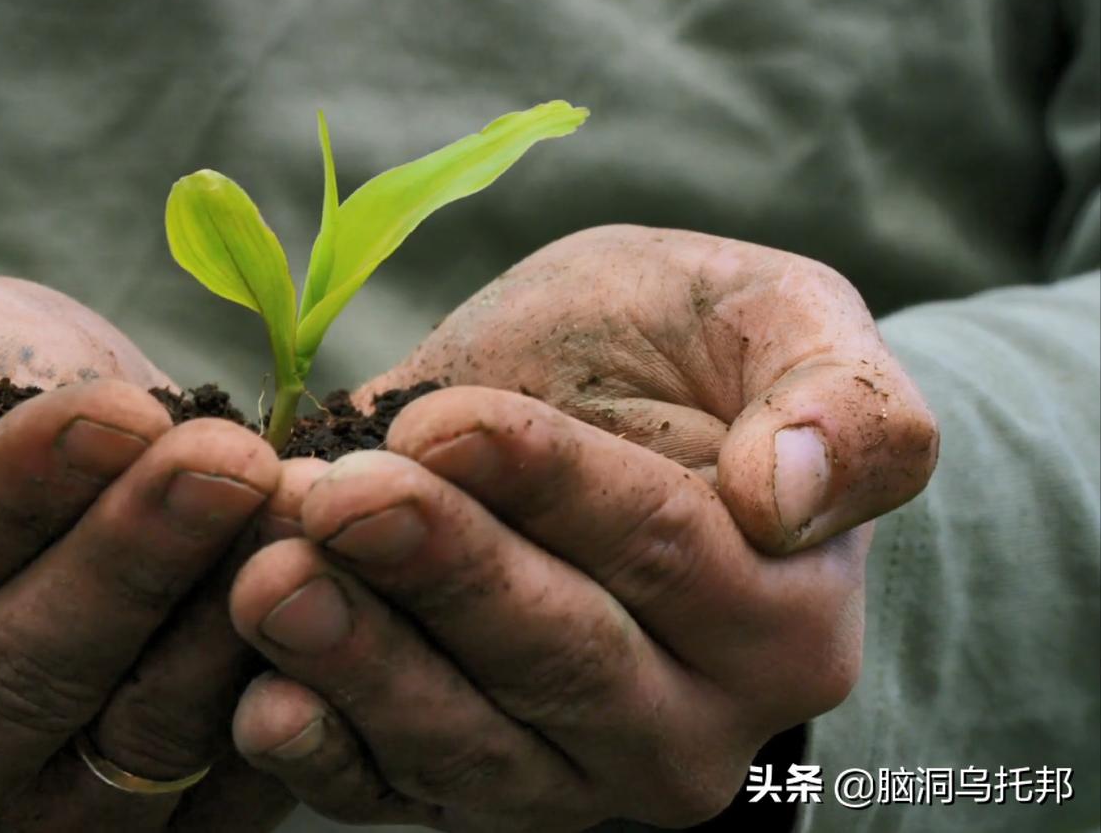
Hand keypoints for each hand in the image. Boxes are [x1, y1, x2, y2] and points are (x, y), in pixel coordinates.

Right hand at [0, 275, 303, 830]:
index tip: (120, 410)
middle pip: (30, 670)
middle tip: (237, 462)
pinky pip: (229, 785)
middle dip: (141, 555)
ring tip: (302, 508)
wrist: (22, 483)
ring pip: (143, 736)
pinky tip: (338, 592)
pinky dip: (288, 688)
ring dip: (231, 618)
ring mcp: (30, 824)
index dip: (20, 489)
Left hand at [223, 227, 937, 828]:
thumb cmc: (681, 354)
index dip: (550, 483)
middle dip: (442, 574)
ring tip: (274, 582)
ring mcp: (575, 774)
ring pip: (471, 741)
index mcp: (787, 614)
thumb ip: (840, 398)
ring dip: (363, 666)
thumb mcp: (775, 317)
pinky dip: (326, 756)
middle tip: (336, 500)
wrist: (589, 412)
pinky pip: (397, 794)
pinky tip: (262, 705)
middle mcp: (693, 724)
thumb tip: (788, 494)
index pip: (667, 550)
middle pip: (562, 656)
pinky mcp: (469, 789)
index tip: (443, 422)